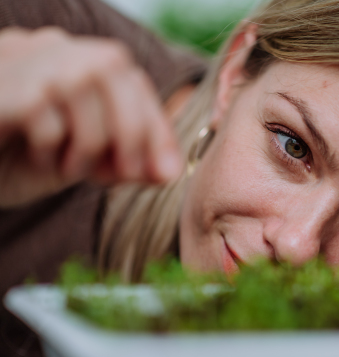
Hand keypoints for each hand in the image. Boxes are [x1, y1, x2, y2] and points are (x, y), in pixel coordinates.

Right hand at [0, 27, 182, 207]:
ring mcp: (22, 58)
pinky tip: (38, 158)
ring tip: (69, 168)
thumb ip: (129, 161)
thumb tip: (171, 172)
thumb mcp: (87, 163)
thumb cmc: (26, 158)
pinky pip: (43, 112)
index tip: (166, 172)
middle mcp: (54, 47)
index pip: (133, 81)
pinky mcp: (1, 84)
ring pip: (81, 86)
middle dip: (132, 132)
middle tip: (124, 176)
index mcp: (79, 61)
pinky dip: (51, 147)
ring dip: (88, 143)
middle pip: (114, 70)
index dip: (156, 127)